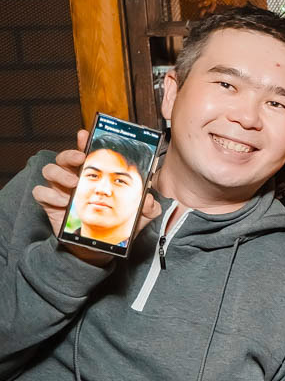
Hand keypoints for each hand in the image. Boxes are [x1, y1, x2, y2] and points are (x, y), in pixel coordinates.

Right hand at [33, 130, 162, 264]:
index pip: (86, 153)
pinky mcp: (50, 204)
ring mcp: (60, 190)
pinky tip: (63, 202)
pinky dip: (49, 194)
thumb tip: (148, 198)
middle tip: (80, 160)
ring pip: (49, 170)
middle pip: (64, 157)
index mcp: (94, 175)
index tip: (85, 135)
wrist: (100, 245)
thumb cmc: (117, 223)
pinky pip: (40, 192)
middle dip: (69, 154)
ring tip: (74, 185)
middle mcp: (75, 178)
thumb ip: (148, 206)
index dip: (84, 142)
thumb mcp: (138, 215)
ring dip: (60, 174)